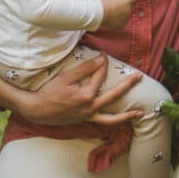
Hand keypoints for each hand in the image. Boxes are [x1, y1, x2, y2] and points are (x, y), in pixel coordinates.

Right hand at [24, 54, 143, 125]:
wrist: (38, 110)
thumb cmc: (50, 92)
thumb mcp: (66, 77)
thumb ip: (85, 68)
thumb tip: (101, 60)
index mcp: (86, 95)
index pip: (100, 75)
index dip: (103, 63)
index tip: (105, 54)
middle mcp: (90, 107)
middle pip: (114, 95)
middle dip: (128, 85)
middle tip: (139, 77)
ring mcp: (88, 116)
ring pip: (112, 118)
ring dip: (127, 115)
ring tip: (140, 113)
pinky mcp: (84, 121)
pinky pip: (102, 123)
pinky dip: (113, 122)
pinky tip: (120, 120)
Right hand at [101, 0, 136, 29]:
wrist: (101, 14)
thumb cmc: (106, 4)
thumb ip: (120, 0)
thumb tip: (120, 2)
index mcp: (127, 2)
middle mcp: (129, 10)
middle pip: (129, 9)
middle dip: (124, 9)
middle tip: (116, 9)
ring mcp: (126, 19)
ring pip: (125, 17)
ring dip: (121, 16)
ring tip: (111, 15)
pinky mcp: (122, 26)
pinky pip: (121, 23)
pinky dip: (117, 23)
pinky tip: (111, 20)